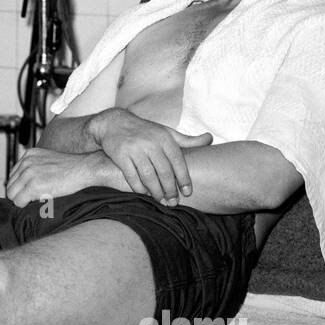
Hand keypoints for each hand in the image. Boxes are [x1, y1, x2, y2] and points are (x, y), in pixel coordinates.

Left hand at [6, 148, 117, 207]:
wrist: (86, 168)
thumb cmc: (72, 168)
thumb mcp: (49, 161)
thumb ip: (35, 168)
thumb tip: (24, 184)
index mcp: (29, 155)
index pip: (13, 176)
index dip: (21, 187)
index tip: (30, 193)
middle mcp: (26, 162)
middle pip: (10, 185)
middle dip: (19, 194)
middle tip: (33, 200)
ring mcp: (29, 173)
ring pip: (12, 195)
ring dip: (22, 201)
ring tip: (37, 201)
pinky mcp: (33, 185)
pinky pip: (19, 202)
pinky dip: (26, 206)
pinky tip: (39, 202)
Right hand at [84, 108, 211, 202]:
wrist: (114, 123)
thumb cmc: (145, 131)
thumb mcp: (166, 132)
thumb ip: (187, 140)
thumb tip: (210, 139)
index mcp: (164, 138)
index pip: (178, 161)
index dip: (184, 178)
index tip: (187, 192)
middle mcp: (150, 143)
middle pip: (164, 171)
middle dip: (170, 189)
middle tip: (173, 201)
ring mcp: (135, 149)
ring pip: (148, 176)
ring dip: (156, 191)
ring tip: (161, 200)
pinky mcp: (120, 156)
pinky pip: (132, 176)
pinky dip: (139, 188)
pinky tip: (144, 194)